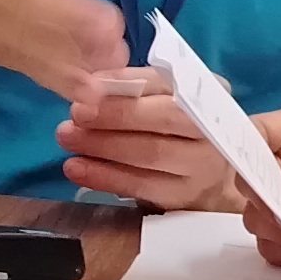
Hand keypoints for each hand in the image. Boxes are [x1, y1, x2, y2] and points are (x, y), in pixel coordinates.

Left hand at [52, 67, 239, 209]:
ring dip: (103, 144)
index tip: (90, 84)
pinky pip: (141, 186)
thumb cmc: (181, 131)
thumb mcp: (169, 102)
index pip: (166, 82)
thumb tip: (93, 84)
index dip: (126, 82)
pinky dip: (105, 177)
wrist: (213, 180)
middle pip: (164, 118)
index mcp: (207, 95)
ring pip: (150, 153)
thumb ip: (138, 89)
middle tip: (75, 112)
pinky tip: (76, 168)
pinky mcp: (183, 197)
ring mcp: (201, 167)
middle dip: (115, 114)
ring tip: (67, 136)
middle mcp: (211, 129)